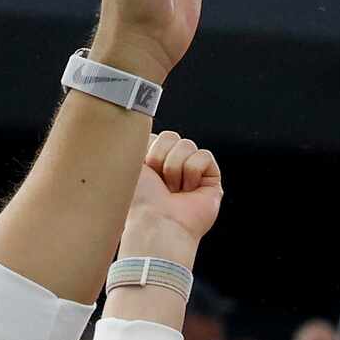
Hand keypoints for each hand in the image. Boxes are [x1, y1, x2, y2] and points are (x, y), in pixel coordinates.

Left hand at [120, 129, 221, 259]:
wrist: (156, 223)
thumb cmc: (138, 200)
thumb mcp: (128, 163)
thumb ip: (136, 141)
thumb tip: (139, 117)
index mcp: (151, 165)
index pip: (156, 137)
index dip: (149, 151)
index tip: (143, 171)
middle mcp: (171, 169)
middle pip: (172, 137)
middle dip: (161, 157)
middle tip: (158, 182)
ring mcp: (192, 175)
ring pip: (188, 145)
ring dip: (175, 167)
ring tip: (172, 190)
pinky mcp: (211, 181)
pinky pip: (204, 156)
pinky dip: (193, 171)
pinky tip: (188, 191)